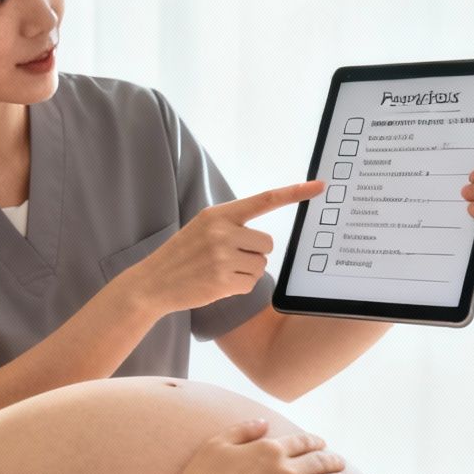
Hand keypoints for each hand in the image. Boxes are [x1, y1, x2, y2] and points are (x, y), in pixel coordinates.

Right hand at [132, 181, 324, 313]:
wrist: (153, 282)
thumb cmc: (183, 255)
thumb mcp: (202, 228)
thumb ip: (231, 226)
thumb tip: (265, 241)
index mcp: (219, 214)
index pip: (265, 200)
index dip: (295, 193)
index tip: (321, 186)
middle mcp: (222, 232)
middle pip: (268, 244)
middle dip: (254, 254)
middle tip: (228, 259)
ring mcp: (222, 257)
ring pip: (261, 266)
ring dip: (246, 272)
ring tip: (218, 271)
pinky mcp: (222, 280)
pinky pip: (251, 284)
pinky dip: (238, 288)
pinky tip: (217, 284)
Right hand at [163, 419, 350, 473]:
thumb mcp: (215, 446)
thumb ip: (242, 431)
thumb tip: (264, 423)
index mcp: (269, 450)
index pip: (302, 442)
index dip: (315, 442)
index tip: (321, 444)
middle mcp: (286, 471)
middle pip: (319, 462)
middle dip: (333, 460)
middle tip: (340, 462)